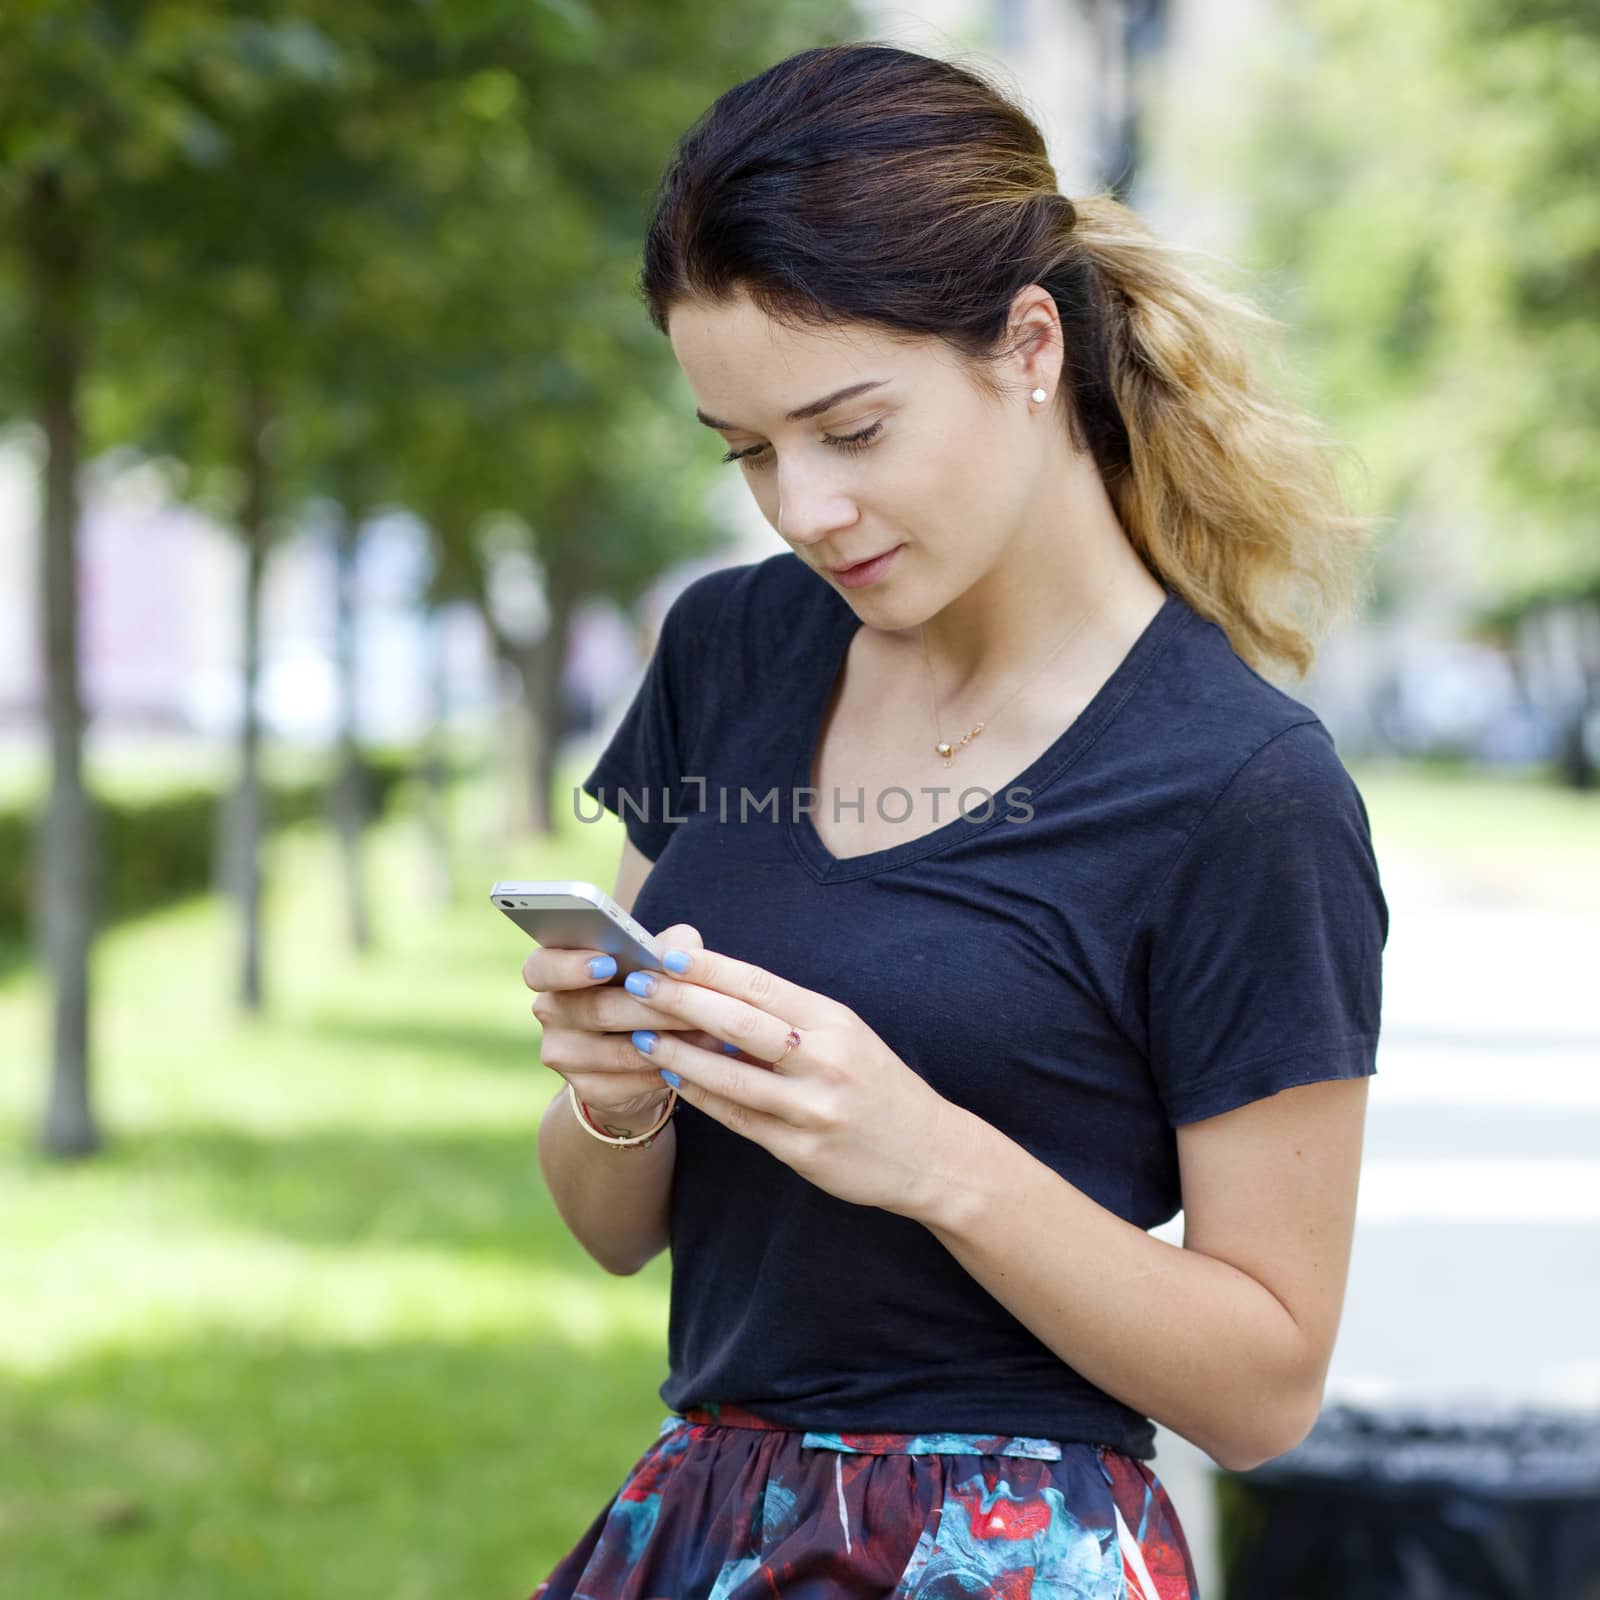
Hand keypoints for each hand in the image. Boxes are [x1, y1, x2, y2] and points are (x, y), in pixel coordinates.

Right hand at [523, 922, 733, 1121]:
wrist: (643, 1051)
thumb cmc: (649, 989)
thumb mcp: (660, 960)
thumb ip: (671, 945)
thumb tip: (680, 952)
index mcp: (555, 970)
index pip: (542, 967)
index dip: (571, 966)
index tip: (608, 963)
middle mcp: (550, 1011)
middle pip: (595, 1009)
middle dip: (649, 1005)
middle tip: (691, 1002)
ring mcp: (563, 1054)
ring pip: (618, 1050)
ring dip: (666, 1041)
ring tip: (706, 1031)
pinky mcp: (587, 1089)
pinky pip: (630, 1082)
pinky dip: (664, 1070)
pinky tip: (692, 1061)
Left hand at [620, 941, 953, 1217]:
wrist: (931, 1154)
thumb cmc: (875, 1084)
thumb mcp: (845, 1036)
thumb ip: (788, 1017)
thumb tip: (714, 990)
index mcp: (835, 1022)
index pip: (763, 985)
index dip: (711, 968)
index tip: (667, 953)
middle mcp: (826, 1060)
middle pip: (742, 1023)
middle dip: (682, 1001)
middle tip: (636, 984)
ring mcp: (814, 1108)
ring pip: (732, 1075)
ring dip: (679, 1054)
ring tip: (638, 1035)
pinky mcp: (803, 1150)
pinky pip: (740, 1118)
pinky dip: (702, 1096)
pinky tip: (673, 1080)